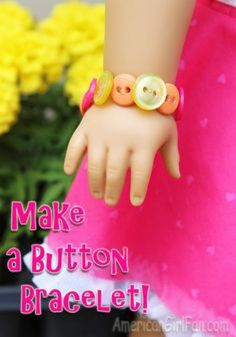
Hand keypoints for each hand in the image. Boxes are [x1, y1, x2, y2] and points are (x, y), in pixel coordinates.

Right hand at [64, 101, 179, 206]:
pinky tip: (69, 172)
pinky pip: (74, 146)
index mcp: (144, 143)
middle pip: (115, 173)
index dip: (138, 191)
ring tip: (96, 194)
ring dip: (94, 183)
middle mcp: (121, 140)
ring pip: (94, 165)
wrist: (133, 82)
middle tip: (111, 201)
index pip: (141, 174)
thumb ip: (172, 155)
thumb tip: (176, 176)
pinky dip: (70, 160)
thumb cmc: (153, 112)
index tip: (135, 202)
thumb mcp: (169, 131)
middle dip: (113, 191)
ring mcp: (101, 133)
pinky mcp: (87, 126)